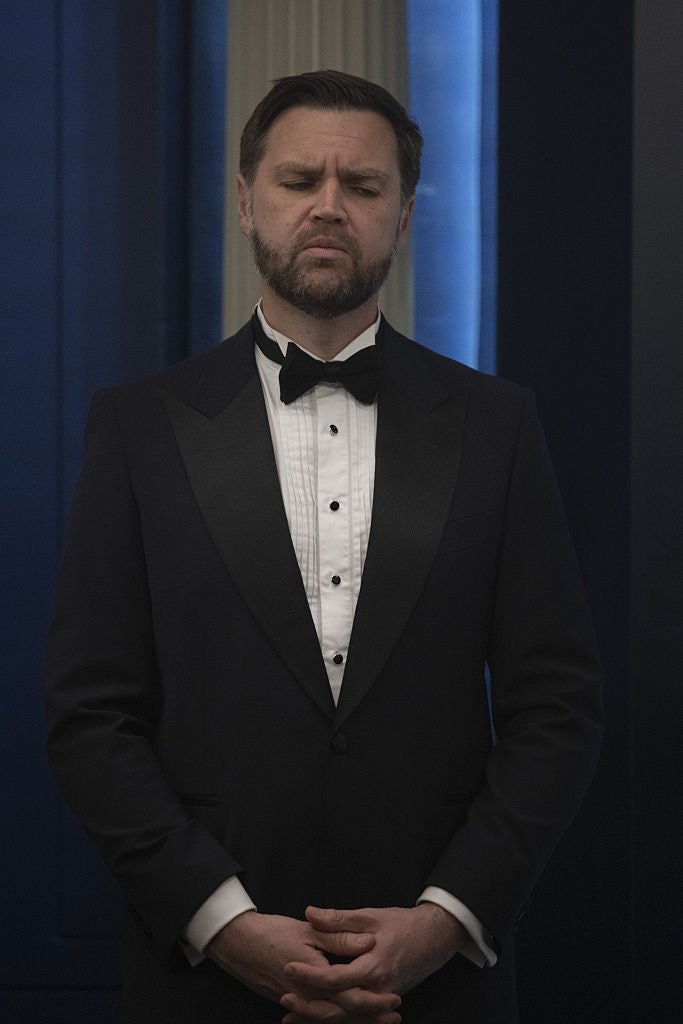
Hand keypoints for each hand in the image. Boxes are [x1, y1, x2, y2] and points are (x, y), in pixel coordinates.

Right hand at [207, 910, 398, 1020]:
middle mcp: (306, 995)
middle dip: (370, 1018)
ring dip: (355, 1021)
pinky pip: (316, 1016)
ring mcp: (297, 1001)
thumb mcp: (309, 929)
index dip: (374, 1001)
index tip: (395, 1000)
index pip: (350, 997)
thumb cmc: (273, 932)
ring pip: (330, 1019)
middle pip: (343, 1015)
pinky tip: (345, 1019)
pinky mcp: (290, 1001)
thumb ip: (339, 937)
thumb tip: (368, 942)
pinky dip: (333, 1019)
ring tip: (378, 1020)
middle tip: (394, 1016)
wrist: (238, 943)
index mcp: (314, 976)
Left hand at [280, 904, 465, 1020]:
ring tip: (291, 1015)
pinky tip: (316, 1017)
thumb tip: (310, 913)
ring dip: (318, 1018)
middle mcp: (377, 991)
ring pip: (346, 1019)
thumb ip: (339, 918)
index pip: (335, 979)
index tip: (288, 967)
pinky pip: (355, 1016)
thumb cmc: (404, 925)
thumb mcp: (371, 916)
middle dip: (308, 1007)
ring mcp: (380, 1000)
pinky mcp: (381, 1002)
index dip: (310, 975)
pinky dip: (335, 1018)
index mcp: (373, 968)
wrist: (435, 939)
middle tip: (284, 999)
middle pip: (338, 1009)